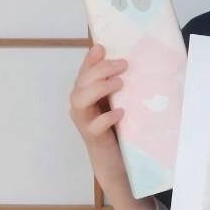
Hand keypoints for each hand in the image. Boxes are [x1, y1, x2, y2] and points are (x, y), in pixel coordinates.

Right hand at [69, 43, 129, 189]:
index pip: (84, 72)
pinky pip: (94, 125)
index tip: (102, 47)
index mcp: (86, 94)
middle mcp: (81, 106)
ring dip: (99, 88)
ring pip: (80, 100)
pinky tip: (121, 112)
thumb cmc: (119, 127)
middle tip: (123, 65)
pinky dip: (106, 117)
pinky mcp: (93, 137)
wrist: (116, 162)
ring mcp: (84, 122)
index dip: (90, 59)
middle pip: (81, 82)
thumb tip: (130, 61)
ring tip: (120, 84)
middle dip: (101, 70)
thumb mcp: (120, 101)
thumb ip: (119, 84)